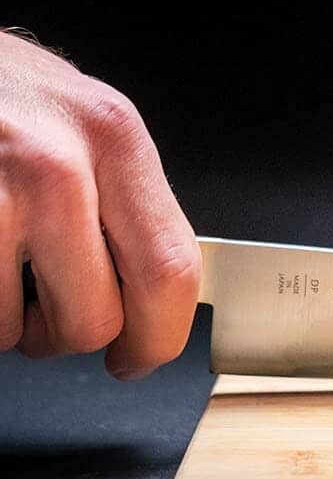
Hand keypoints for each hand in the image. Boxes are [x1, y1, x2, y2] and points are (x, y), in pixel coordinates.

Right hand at [0, 30, 200, 378]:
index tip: (138, 357)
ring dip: (3, 321)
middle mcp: (57, 162)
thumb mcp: (78, 121)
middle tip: (46, 316)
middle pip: (94, 320)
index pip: (171, 270)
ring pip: (13, 330)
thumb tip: (151, 297)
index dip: (157, 337)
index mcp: (113, 136)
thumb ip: (120, 198)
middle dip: (67, 338)